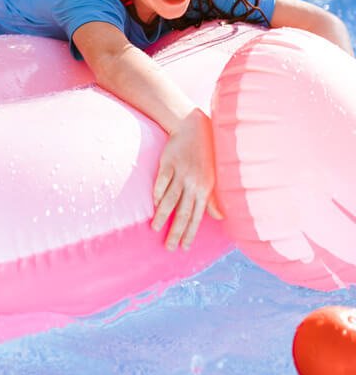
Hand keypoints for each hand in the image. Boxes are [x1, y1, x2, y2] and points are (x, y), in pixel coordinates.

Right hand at [151, 108, 223, 250]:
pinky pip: (161, 181)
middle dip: (176, 231)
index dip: (190, 233)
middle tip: (170, 247)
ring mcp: (180, 173)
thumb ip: (213, 198)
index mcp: (205, 188)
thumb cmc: (204, 154)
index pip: (197, 216)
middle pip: (183, 212)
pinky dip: (157, 193)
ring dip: (162, 215)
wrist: (193, 127)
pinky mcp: (167, 162)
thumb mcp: (212, 176)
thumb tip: (220, 217)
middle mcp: (193, 183)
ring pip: (170, 199)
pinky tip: (154, 203)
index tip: (184, 247)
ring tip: (155, 228)